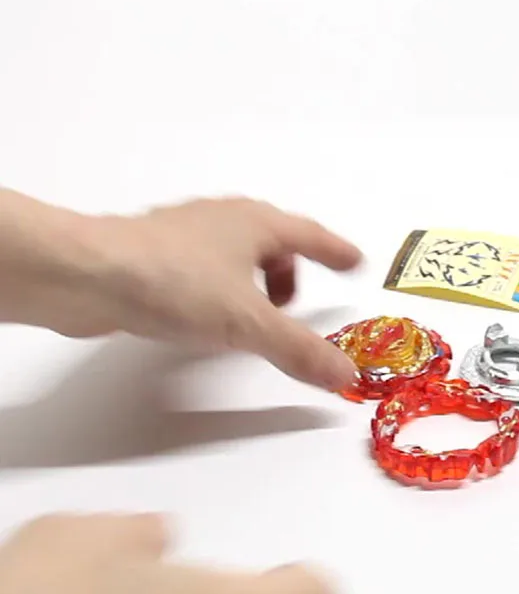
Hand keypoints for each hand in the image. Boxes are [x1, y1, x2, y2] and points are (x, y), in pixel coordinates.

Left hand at [0, 191, 361, 390]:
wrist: (88, 275)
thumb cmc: (174, 282)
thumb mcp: (248, 322)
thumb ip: (299, 349)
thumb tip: (344, 373)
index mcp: (255, 224)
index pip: (310, 236)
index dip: (335, 252)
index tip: (354, 262)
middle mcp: (224, 221)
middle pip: (273, 243)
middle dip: (291, 274)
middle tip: (296, 306)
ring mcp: (188, 235)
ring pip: (237, 255)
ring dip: (255, 284)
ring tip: (252, 318)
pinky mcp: (157, 256)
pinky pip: (208, 269)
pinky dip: (223, 291)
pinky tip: (209, 318)